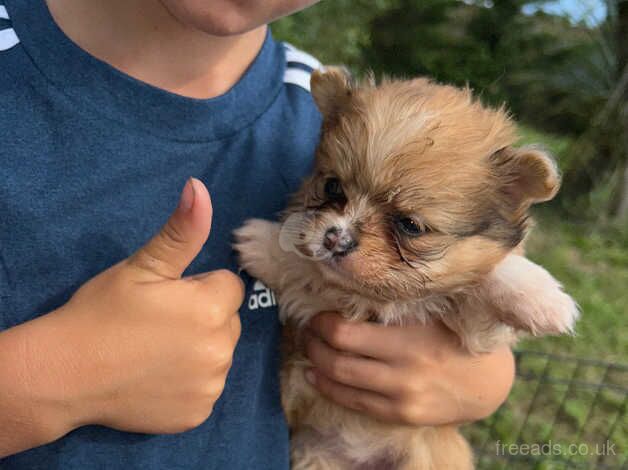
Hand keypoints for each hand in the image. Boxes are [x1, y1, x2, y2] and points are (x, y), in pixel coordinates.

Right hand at [0, 178, 243, 455]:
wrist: (65, 374)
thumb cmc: (103, 312)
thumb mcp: (143, 266)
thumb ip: (181, 230)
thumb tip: (200, 187)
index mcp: (211, 307)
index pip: (229, 285)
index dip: (200, 287)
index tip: (169, 297)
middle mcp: (221, 348)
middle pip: (228, 321)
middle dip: (204, 317)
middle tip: (160, 324)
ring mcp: (211, 385)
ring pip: (219, 354)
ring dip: (200, 350)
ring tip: (156, 351)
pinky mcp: (198, 412)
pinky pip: (207, 387)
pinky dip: (190, 383)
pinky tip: (158, 378)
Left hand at [304, 312, 514, 425]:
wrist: (489, 384)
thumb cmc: (458, 337)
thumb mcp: (434, 313)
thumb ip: (398, 305)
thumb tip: (352, 288)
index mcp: (411, 339)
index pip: (346, 333)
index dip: (323, 323)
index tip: (317, 312)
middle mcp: (403, 371)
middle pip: (337, 358)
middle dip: (313, 342)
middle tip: (307, 329)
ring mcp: (401, 398)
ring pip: (341, 383)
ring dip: (316, 364)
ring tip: (308, 349)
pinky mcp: (401, 416)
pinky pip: (355, 404)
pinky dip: (328, 388)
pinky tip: (315, 376)